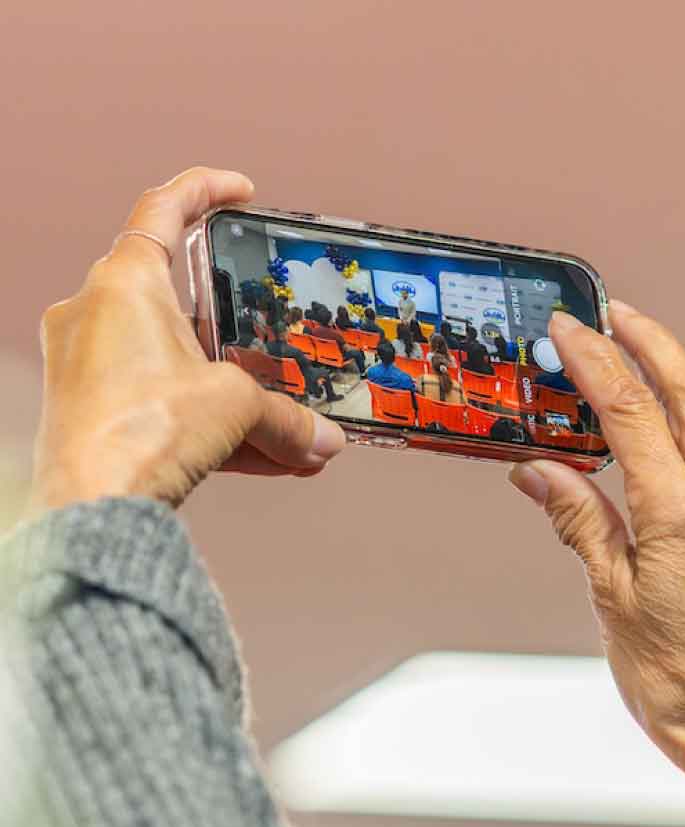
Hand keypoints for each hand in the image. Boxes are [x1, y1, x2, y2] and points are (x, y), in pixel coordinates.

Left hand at [33, 167, 345, 513]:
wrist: (92, 505)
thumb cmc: (142, 431)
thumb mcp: (236, 407)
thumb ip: (285, 418)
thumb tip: (324, 440)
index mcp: (124, 282)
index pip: (162, 210)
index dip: (205, 191)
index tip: (241, 193)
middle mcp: (95, 315)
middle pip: (176, 303)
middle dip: (236, 333)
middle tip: (273, 340)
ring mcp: (87, 368)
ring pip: (174, 366)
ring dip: (233, 397)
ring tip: (288, 432)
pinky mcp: (90, 415)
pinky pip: (161, 407)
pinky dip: (209, 427)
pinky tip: (270, 463)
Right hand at [507, 302, 684, 826]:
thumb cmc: (674, 681)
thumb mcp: (610, 599)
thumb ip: (581, 522)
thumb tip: (538, 469)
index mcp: (679, 511)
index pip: (629, 409)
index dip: (594, 361)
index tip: (567, 331)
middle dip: (650, 344)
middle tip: (616, 316)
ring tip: (667, 363)